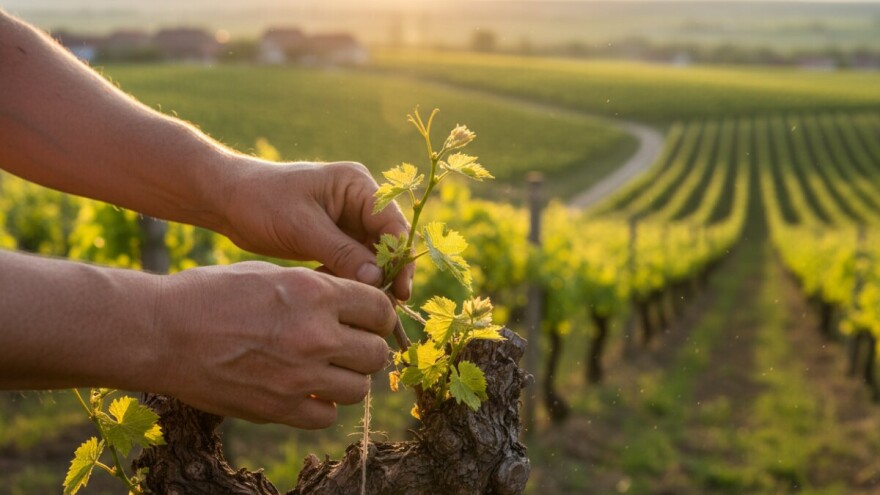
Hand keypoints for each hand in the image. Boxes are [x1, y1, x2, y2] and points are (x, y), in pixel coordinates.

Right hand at [154, 261, 395, 428]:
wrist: (159, 332)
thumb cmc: (211, 294)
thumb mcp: (271, 273)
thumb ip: (317, 288)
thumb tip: (354, 299)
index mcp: (315, 292)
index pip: (380, 308)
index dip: (379, 314)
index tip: (369, 319)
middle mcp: (315, 334)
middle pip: (376, 352)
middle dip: (366, 347)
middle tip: (348, 345)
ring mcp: (299, 376)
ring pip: (358, 389)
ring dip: (347, 379)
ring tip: (326, 369)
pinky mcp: (278, 409)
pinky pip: (326, 416)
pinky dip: (321, 406)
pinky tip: (304, 391)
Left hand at [221, 159, 412, 300]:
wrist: (228, 200)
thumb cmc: (262, 202)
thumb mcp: (302, 227)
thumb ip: (342, 252)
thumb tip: (377, 280)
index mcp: (357, 185)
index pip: (392, 222)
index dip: (400, 256)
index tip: (400, 289)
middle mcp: (359, 201)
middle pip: (388, 240)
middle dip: (389, 272)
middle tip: (388, 306)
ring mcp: (349, 220)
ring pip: (374, 255)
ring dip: (371, 279)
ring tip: (367, 307)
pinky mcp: (336, 238)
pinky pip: (355, 262)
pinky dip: (352, 279)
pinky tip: (344, 297)